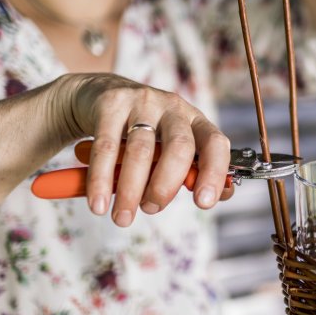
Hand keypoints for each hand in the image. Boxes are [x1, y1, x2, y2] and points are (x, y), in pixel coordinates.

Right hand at [51, 73, 232, 226]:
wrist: (99, 97)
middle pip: (179, 147)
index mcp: (195, 121)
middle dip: (166, 185)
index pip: (214, 144)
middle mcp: (173, 109)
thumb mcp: (169, 148)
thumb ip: (190, 171)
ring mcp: (142, 102)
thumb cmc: (144, 133)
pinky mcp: (111, 104)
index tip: (204, 203)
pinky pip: (106, 147)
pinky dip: (101, 179)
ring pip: (140, 151)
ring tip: (121, 218)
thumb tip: (217, 197)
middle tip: (151, 208)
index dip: (214, 173)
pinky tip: (98, 203)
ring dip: (130, 190)